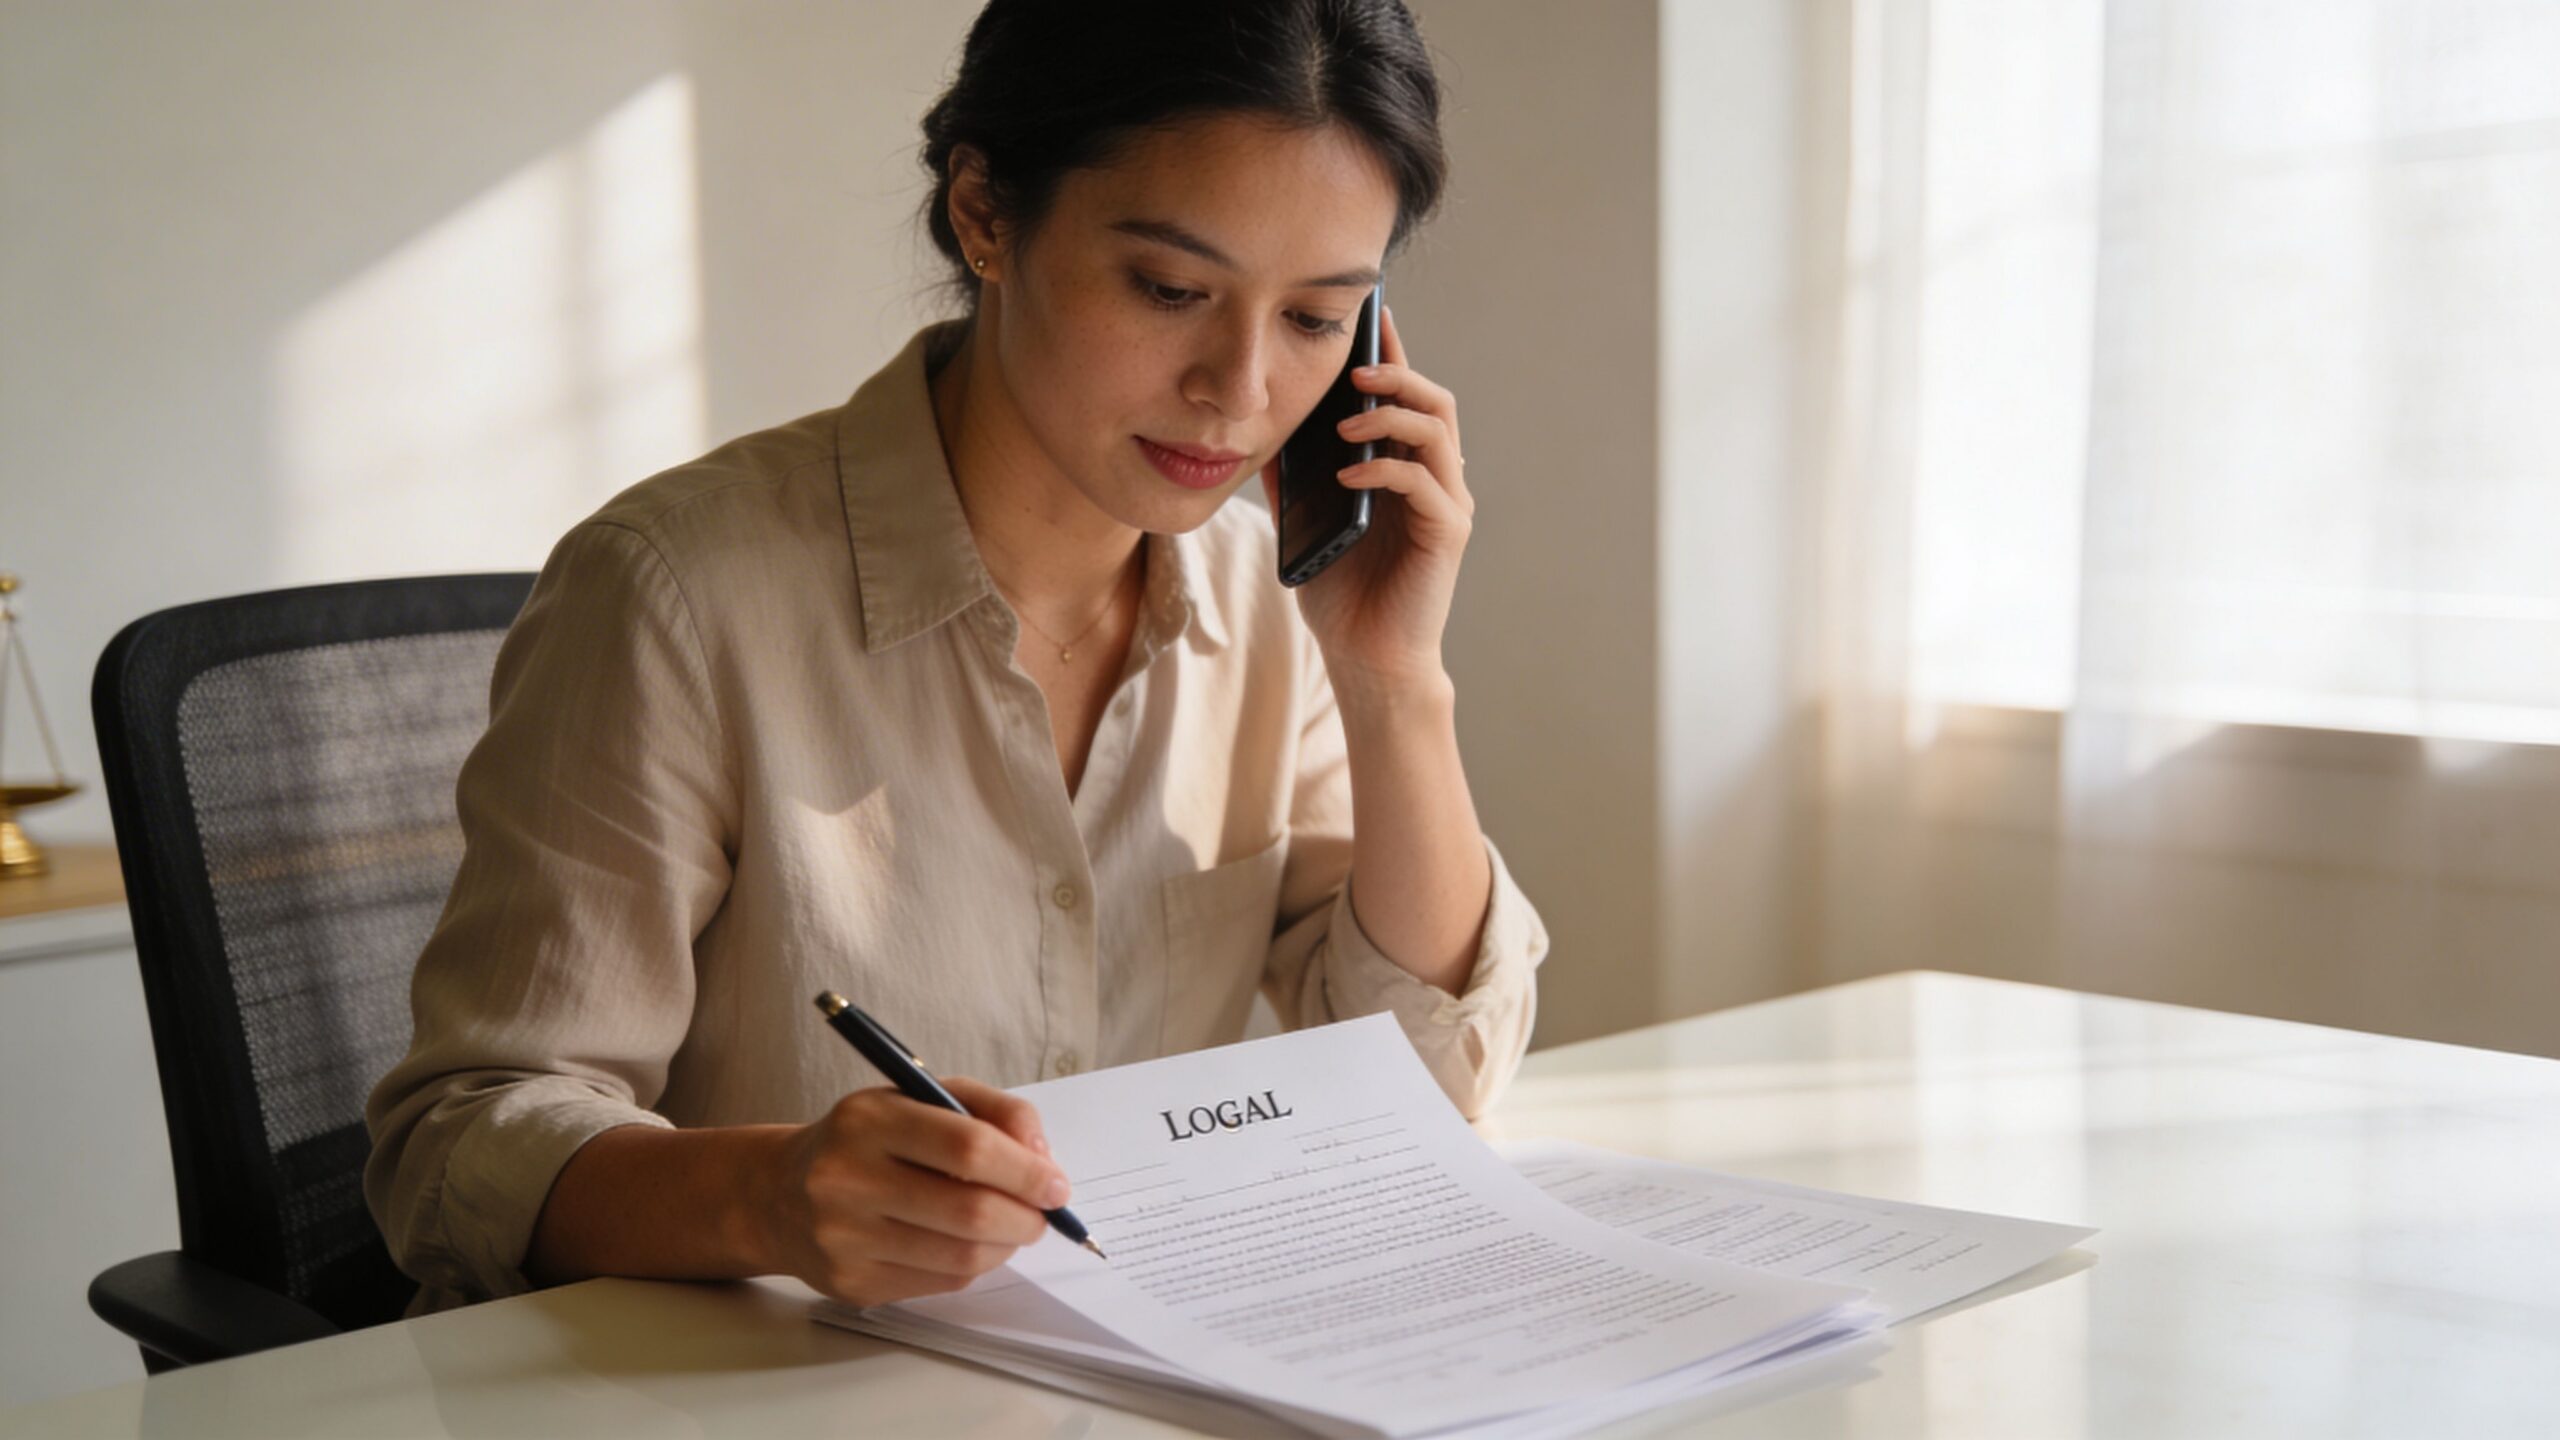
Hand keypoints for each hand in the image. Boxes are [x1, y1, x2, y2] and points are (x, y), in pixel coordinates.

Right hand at [758, 1077, 1069, 1305]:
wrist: (778, 1194)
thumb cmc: (867, 1140)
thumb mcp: (919, 1097)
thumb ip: (989, 1110)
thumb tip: (1042, 1155)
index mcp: (868, 1120)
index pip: (967, 1147)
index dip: (1025, 1170)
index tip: (1057, 1185)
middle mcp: (848, 1179)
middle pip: (969, 1210)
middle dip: (1025, 1217)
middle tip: (1042, 1214)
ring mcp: (845, 1238)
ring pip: (960, 1257)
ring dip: (1006, 1246)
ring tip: (1012, 1228)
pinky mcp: (851, 1283)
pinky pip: (940, 1284)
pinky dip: (972, 1266)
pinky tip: (969, 1244)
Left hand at [1259, 304, 1471, 698]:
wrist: (1365, 657)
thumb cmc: (1341, 594)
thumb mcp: (1304, 524)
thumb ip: (1292, 480)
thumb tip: (1262, 434)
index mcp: (1405, 472)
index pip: (1407, 399)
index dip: (1392, 355)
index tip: (1370, 317)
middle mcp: (1435, 480)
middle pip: (1434, 400)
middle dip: (1397, 373)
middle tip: (1353, 368)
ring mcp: (1446, 505)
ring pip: (1438, 430)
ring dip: (1393, 413)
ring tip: (1349, 419)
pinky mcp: (1447, 534)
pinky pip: (1424, 482)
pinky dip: (1385, 468)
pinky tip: (1349, 475)